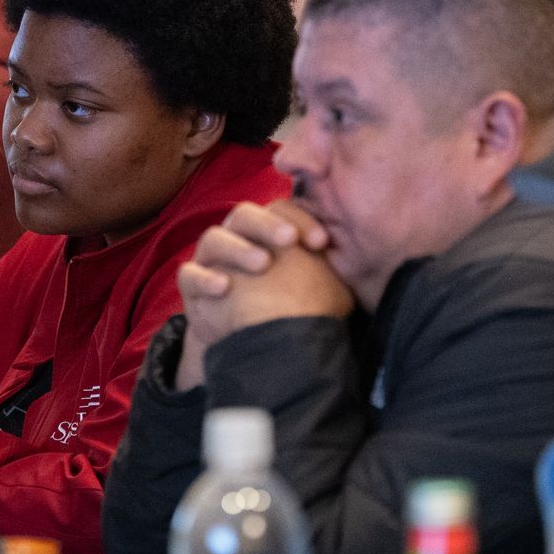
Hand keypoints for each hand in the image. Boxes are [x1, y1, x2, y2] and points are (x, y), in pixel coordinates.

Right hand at [175, 201, 348, 388]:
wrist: (249, 343)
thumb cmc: (286, 307)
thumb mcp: (315, 287)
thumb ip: (332, 270)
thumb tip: (364, 258)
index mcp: (268, 232)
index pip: (281, 210)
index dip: (300, 219)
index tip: (322, 242)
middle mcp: (237, 238)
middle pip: (245, 215)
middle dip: (268, 225)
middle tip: (290, 240)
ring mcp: (211, 259)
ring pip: (214, 238)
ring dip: (239, 248)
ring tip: (262, 263)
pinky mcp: (191, 283)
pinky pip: (190, 274)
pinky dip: (205, 278)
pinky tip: (224, 286)